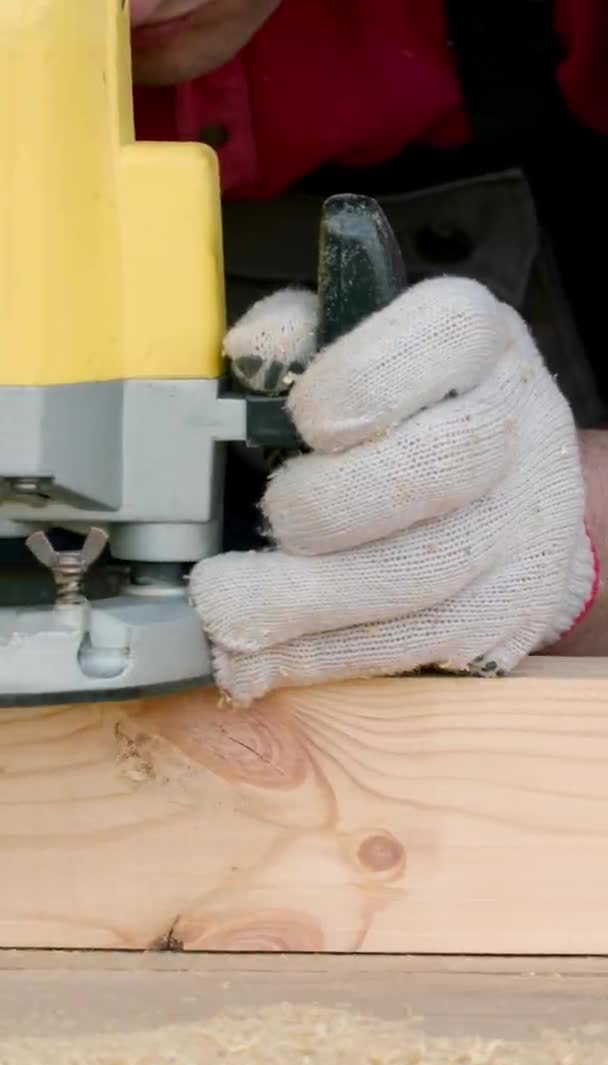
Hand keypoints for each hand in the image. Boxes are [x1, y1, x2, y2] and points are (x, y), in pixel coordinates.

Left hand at [190, 278, 596, 703]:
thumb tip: (249, 354)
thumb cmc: (407, 413)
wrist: (506, 492)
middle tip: (269, 519)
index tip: (303, 420)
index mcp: (476, 341)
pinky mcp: (514, 609)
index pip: (446, 334)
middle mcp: (518, 425)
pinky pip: (420, 644)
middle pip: (439, 466)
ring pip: (424, 575)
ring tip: (224, 615)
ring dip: (310, 603)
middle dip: (330, 507)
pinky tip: (265, 659)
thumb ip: (298, 339)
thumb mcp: (357, 350)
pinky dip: (329, 655)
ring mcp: (526, 526)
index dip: (365, 380)